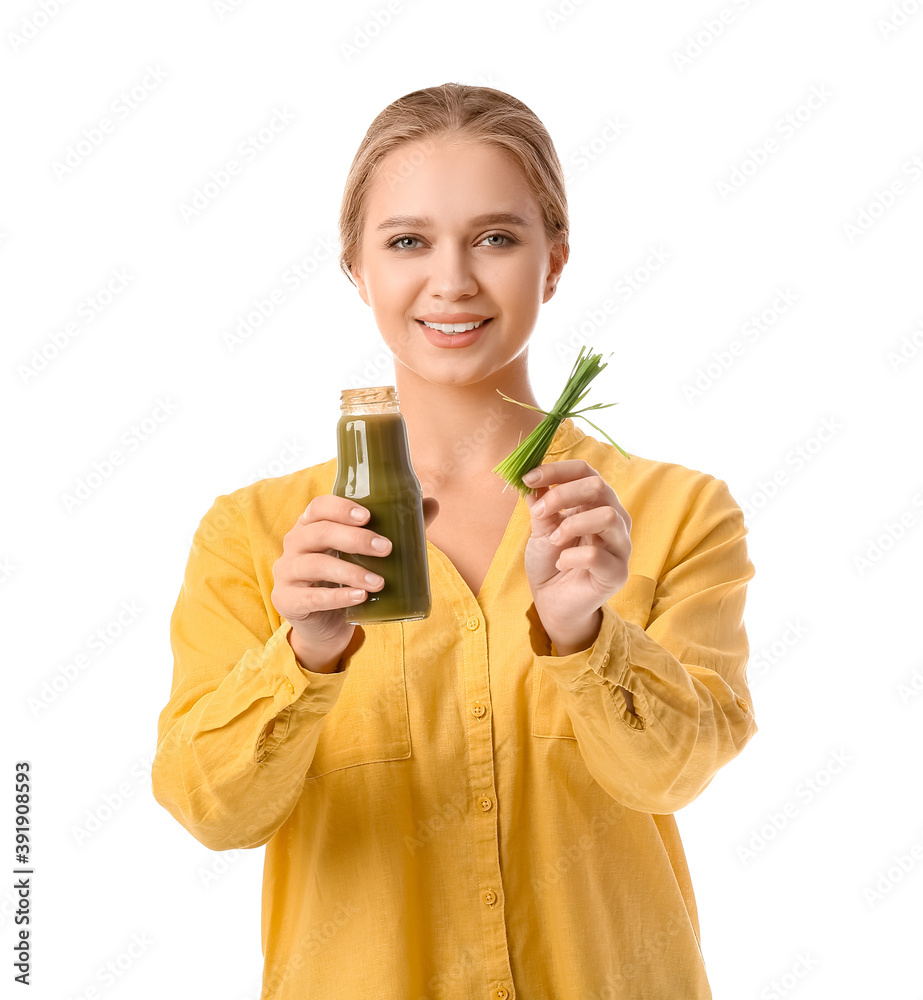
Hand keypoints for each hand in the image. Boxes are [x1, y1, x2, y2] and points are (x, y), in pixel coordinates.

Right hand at [271, 494, 438, 667]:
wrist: (326, 625)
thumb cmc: (347, 578)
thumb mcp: (367, 554)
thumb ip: (398, 529)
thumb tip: (433, 503)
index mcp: (311, 525)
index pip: (318, 507)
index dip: (340, 508)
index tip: (368, 516)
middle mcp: (294, 544)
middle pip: (319, 533)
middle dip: (355, 539)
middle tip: (387, 548)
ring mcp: (286, 573)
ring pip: (315, 564)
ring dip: (351, 572)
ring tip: (380, 582)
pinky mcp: (286, 600)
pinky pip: (311, 597)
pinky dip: (337, 597)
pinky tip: (360, 597)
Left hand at [522, 460, 630, 649]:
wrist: (552, 603)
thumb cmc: (550, 562)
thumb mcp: (541, 528)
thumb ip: (541, 503)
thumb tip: (531, 477)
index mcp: (596, 503)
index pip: (585, 471)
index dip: (556, 470)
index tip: (528, 478)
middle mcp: (615, 519)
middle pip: (598, 486)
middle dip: (562, 495)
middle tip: (539, 512)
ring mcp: (621, 546)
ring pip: (607, 516)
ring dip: (571, 525)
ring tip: (554, 540)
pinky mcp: (617, 573)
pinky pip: (597, 556)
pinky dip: (571, 557)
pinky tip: (561, 564)